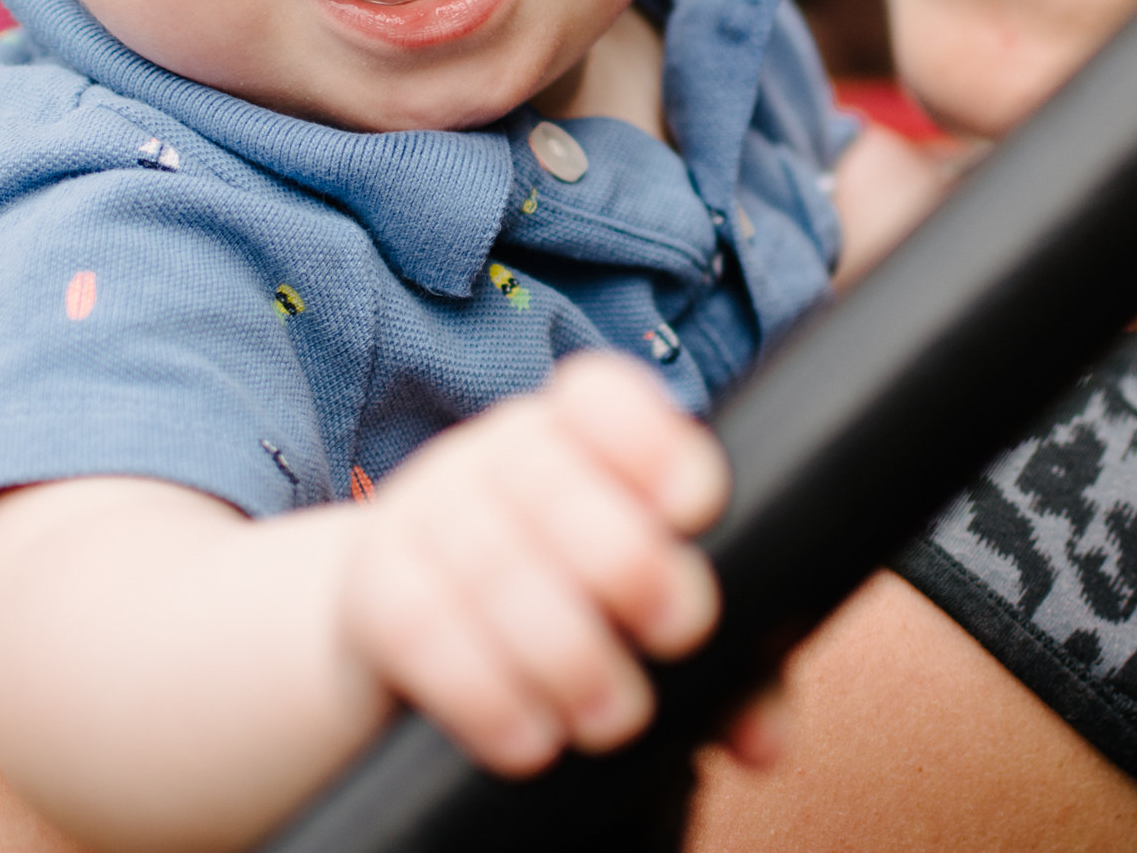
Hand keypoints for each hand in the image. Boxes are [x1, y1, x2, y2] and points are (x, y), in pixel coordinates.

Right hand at [339, 352, 727, 775]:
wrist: (400, 628)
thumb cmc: (557, 610)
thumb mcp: (636, 617)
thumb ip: (720, 667)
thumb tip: (763, 739)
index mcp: (572, 439)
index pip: (600, 398)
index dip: (650, 440)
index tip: (694, 508)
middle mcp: (493, 460)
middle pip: (550, 479)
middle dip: (624, 558)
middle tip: (674, 634)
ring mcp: (424, 515)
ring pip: (488, 560)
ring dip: (561, 650)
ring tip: (610, 717)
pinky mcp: (372, 590)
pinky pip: (417, 626)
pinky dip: (481, 691)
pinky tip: (529, 739)